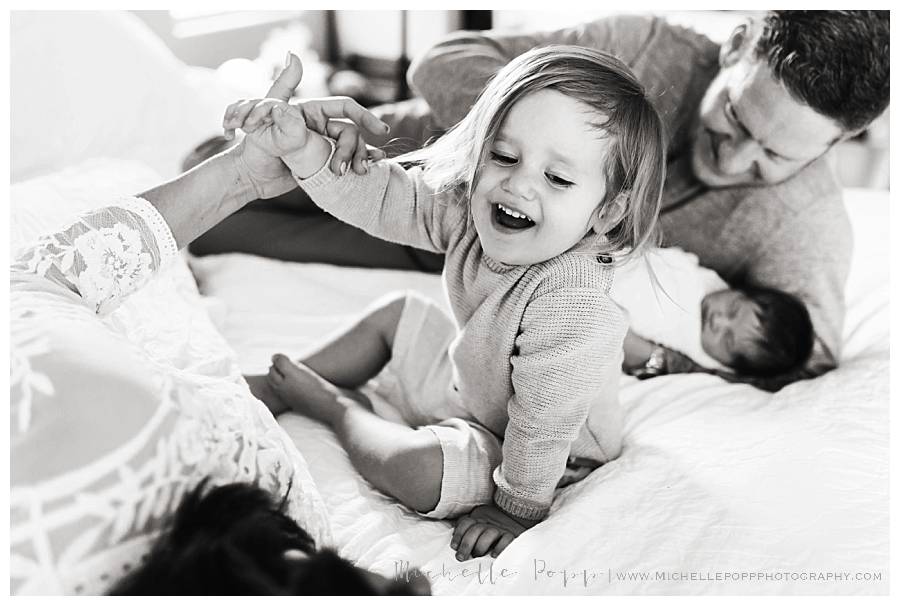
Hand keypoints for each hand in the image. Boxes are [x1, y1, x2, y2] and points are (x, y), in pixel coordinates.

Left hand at [223, 54, 388, 176]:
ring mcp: (324, 145)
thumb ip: (283, 90)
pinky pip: (347, 163)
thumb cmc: (253, 146)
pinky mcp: (324, 164)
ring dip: (356, 160)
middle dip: (355, 150)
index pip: (346, 108)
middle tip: (343, 169)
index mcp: (312, 111)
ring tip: (352, 175)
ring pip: (352, 150)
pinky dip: (359, 166)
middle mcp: (321, 126)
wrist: (249, 178)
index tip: (379, 131)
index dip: (365, 117)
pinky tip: (367, 173)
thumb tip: (294, 55)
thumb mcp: (267, 118)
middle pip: (351, 133)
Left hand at [451, 503, 535, 559]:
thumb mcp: (479, 529)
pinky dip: (499, 547)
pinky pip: (507, 539)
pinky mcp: (512, 535)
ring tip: (478, 556)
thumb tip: (455, 542)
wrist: (517, 522)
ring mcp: (501, 529)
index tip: (454, 547)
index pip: (466, 522)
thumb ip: (467, 531)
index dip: (459, 534)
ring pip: (490, 533)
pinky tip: (494, 555)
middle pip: (475, 529)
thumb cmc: (492, 535)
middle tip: (461, 558)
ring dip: (481, 546)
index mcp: (479, 520)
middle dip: (466, 544)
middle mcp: (489, 523)